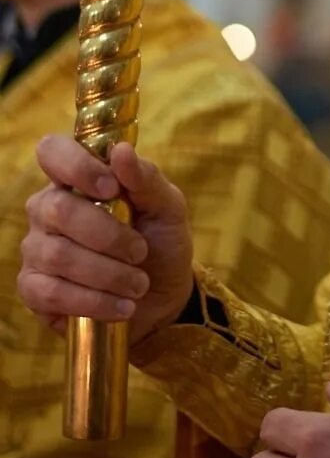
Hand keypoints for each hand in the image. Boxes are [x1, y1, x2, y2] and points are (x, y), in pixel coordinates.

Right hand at [17, 137, 194, 344]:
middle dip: (107, 234)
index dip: (76, 166)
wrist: (162, 295)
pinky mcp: (33, 289)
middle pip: (58, 210)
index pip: (52, 152)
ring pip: (57, 255)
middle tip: (140, 251)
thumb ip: (146, 179)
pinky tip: (122, 306)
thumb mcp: (168, 207)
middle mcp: (48, 209)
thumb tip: (121, 151)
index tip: (111, 188)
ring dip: (108, 273)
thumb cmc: (161, 240)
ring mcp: (37, 249)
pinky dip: (94, 301)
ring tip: (138, 284)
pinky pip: (51, 293)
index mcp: (79, 179)